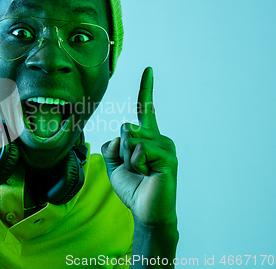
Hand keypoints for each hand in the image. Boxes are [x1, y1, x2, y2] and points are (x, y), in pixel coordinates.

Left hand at [102, 67, 177, 224]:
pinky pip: (140, 150)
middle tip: (134, 169)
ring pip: (131, 138)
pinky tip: (148, 175)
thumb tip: (122, 133)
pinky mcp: (168, 157)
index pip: (145, 109)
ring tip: (142, 173)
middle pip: (126, 128)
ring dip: (128, 159)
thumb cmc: (133, 188)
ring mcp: (166, 147)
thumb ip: (112, 145)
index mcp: (147, 138)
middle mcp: (159, 138)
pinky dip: (136, 164)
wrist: (145, 211)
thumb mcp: (114, 164)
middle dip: (121, 151)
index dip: (145, 89)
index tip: (148, 69)